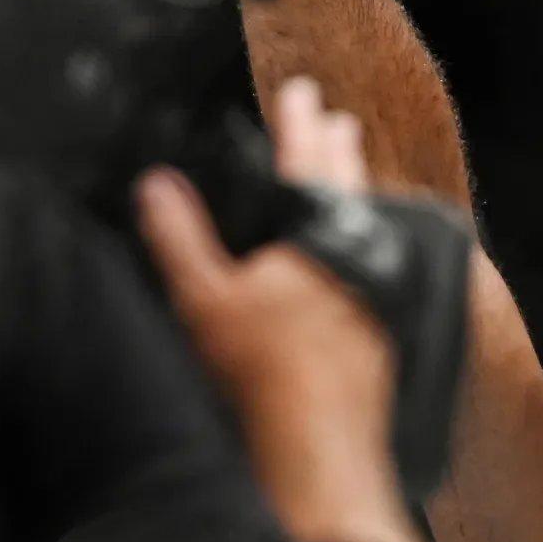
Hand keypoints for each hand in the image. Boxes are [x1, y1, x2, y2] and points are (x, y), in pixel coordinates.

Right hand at [137, 78, 435, 541]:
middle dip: (340, 153)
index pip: (305, 163)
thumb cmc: (262, 374)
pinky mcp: (385, 340)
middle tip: (341, 124)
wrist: (324, 451)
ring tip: (348, 187)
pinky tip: (351, 273)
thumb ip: (180, 237)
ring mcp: (379, 300)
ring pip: (368, 236)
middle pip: (350, 192)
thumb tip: (157, 183)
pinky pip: (375, 280)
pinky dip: (360, 259)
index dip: (299, 123)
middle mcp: (358, 261)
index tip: (302, 90)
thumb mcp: (204, 300)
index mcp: (317, 236)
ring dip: (354, 204)